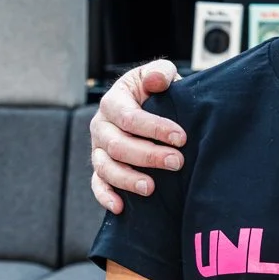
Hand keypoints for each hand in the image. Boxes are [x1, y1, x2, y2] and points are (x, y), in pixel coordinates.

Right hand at [90, 60, 185, 213]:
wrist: (148, 107)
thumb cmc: (156, 91)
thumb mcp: (159, 74)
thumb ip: (160, 72)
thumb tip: (157, 80)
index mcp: (113, 101)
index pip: (130, 118)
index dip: (155, 128)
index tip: (181, 138)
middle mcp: (101, 126)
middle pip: (118, 145)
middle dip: (148, 156)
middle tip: (177, 162)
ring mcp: (98, 149)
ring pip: (105, 167)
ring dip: (128, 179)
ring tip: (151, 188)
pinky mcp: (100, 168)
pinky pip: (97, 184)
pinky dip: (105, 196)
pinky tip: (120, 206)